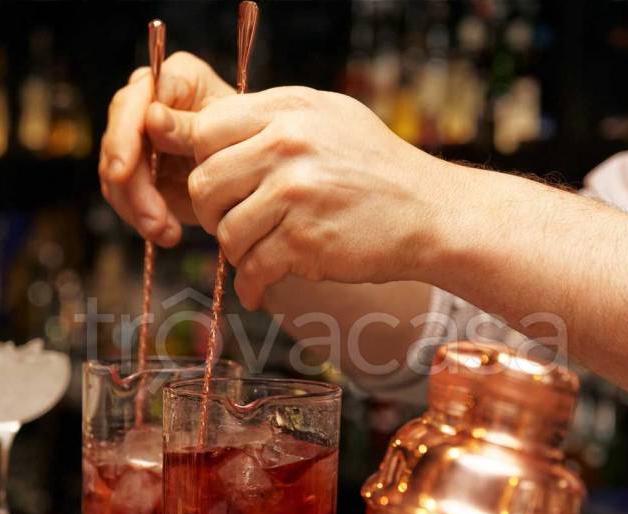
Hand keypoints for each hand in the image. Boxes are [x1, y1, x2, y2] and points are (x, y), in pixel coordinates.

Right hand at [99, 52, 234, 245]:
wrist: (256, 175)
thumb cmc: (251, 145)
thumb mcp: (229, 136)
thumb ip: (191, 127)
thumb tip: (152, 117)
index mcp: (176, 79)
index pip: (135, 100)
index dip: (124, 135)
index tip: (123, 170)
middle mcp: (149, 101)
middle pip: (119, 138)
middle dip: (131, 185)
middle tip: (152, 220)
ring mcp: (140, 137)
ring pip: (115, 173)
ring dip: (137, 208)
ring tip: (166, 233)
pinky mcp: (138, 170)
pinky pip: (124, 195)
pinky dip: (142, 218)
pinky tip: (167, 233)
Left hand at [187, 86, 459, 308]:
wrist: (431, 213)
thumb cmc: (377, 167)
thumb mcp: (328, 118)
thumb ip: (269, 119)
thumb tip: (196, 129)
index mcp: (288, 110)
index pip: (206, 130)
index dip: (204, 161)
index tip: (222, 183)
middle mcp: (288, 146)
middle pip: (205, 183)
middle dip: (211, 212)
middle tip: (232, 223)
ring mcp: (296, 194)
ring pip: (226, 232)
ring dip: (235, 252)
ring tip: (257, 253)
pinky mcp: (305, 241)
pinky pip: (253, 268)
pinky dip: (252, 285)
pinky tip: (259, 288)